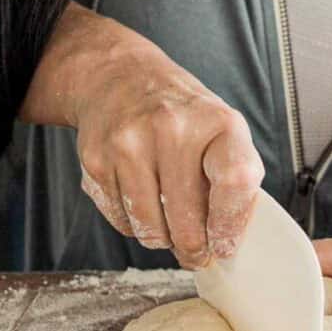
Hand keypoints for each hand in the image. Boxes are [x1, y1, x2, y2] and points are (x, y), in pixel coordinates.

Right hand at [24, 5, 263, 268]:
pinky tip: (141, 201)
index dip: (230, 227)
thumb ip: (234, 182)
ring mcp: (129, 144)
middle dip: (194, 249)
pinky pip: (122, 223)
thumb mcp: (222, 132)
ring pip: (151, 231)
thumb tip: (224, 245)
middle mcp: (172, 129)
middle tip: (196, 252)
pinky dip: (135, 225)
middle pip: (187, 222)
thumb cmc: (182, 115)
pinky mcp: (97, 161)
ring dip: (163, 240)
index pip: (234, 184)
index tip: (224, 247)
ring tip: (169, 226)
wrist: (120, 78)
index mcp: (218, 123)